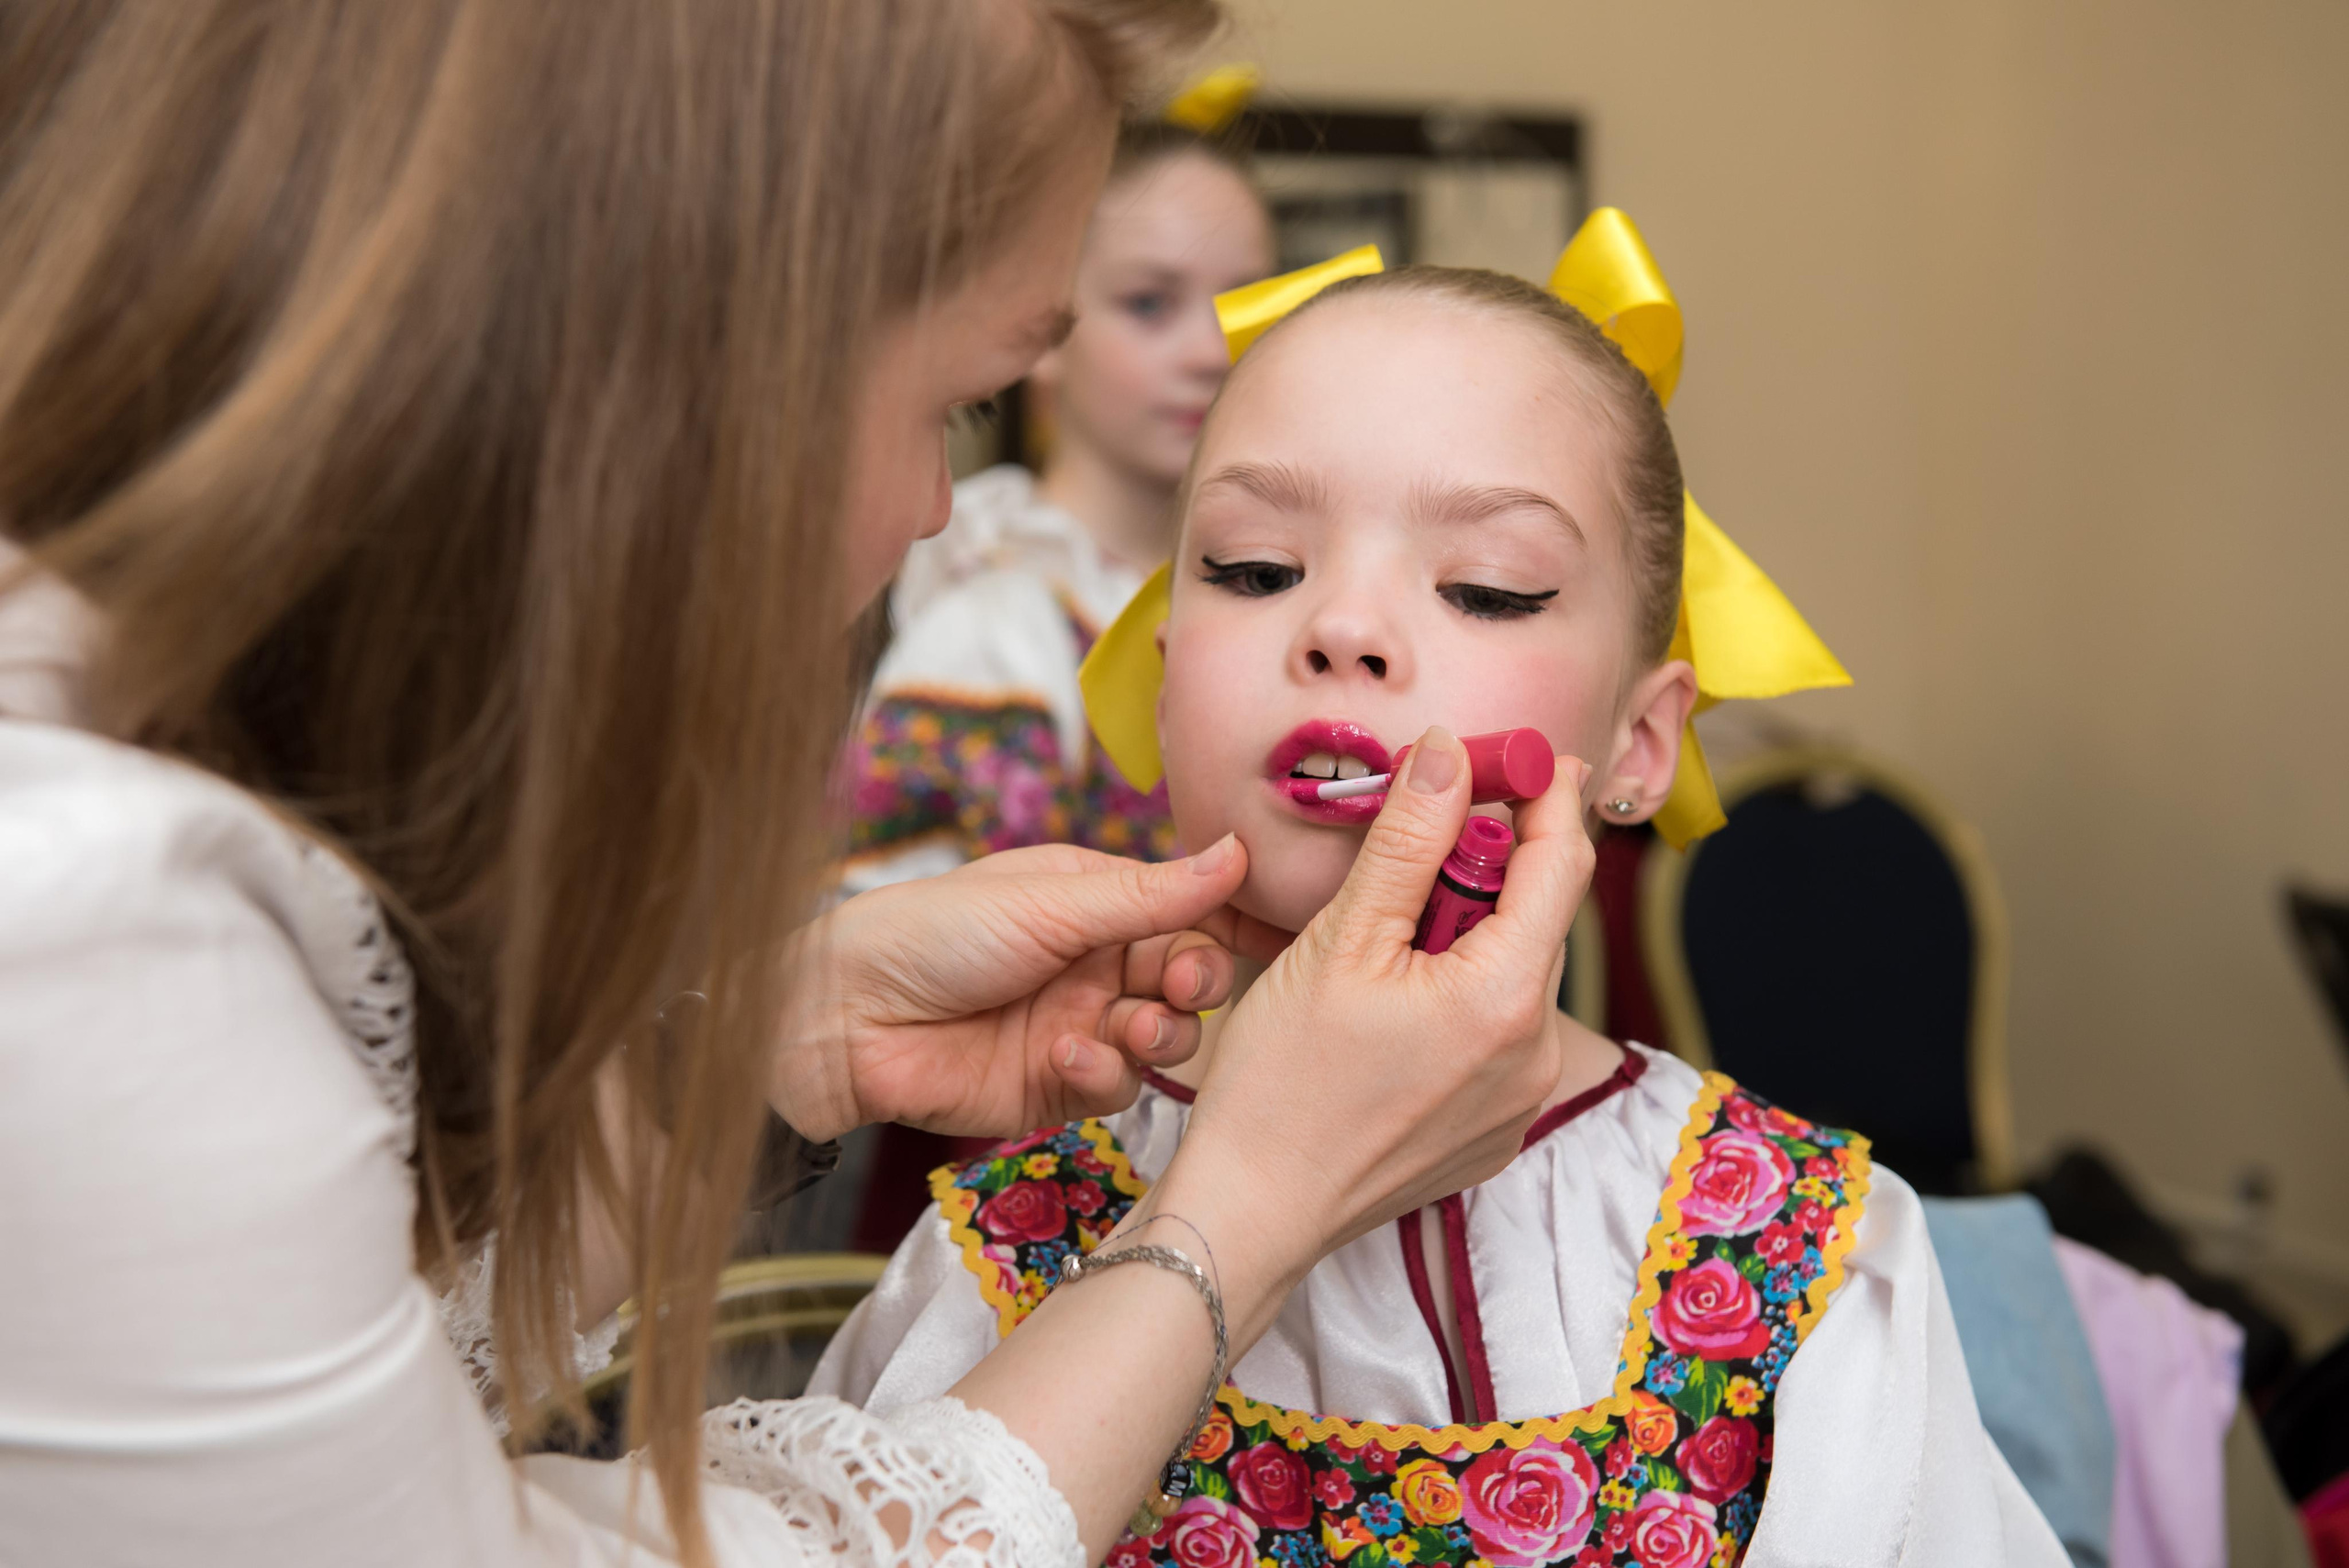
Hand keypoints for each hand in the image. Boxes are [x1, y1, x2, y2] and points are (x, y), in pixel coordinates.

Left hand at [773, 839, 1289, 1141]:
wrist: (846, 1019)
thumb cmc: (934, 933)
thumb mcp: (1051, 901)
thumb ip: (1151, 894)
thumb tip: (1239, 851)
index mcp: (1097, 900)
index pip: (1189, 910)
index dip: (1229, 926)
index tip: (1265, 938)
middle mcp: (1097, 962)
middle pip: (1190, 979)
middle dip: (1198, 983)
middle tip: (1182, 986)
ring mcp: (1081, 1027)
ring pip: (1165, 1039)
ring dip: (1159, 1034)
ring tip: (1125, 1027)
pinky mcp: (1057, 1089)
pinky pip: (1117, 1089)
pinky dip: (1104, 1075)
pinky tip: (1065, 1058)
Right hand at [1151, 728, 1594, 1338]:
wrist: (1251, 1211)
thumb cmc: (1280, 1081)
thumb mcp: (1339, 940)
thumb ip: (1407, 840)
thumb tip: (1448, 756)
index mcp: (1506, 998)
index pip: (1560, 864)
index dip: (1544, 795)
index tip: (1517, 754)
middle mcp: (1536, 1055)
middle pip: (1537, 921)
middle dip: (1493, 864)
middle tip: (1431, 826)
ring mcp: (1519, 1102)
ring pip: (1514, 978)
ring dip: (1472, 932)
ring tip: (1391, 926)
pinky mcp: (1493, 1132)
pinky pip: (1498, 1036)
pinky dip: (1462, 996)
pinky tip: (1393, 1000)